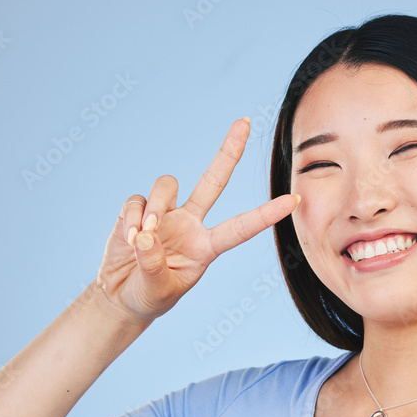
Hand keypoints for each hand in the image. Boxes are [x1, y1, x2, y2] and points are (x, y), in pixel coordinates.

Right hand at [94, 118, 298, 323]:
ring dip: (154, 208)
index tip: (295, 199)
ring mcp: (166, 214)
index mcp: (207, 247)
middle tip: (245, 121)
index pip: (241, 227)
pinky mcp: (139, 210)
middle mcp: (191, 223)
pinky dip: (132, 218)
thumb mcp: (158, 290)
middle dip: (229, 151)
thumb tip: (147, 234)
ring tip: (141, 238)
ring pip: (167, 185)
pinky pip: (137, 200)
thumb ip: (154, 265)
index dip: (267, 214)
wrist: (121, 295)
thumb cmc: (149, 296)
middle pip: (214, 179)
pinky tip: (128, 239)